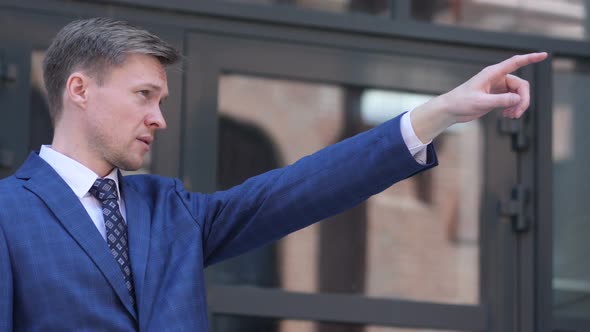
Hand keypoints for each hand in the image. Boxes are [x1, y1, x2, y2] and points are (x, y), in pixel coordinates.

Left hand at [411, 52, 547, 142]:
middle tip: (518, 114)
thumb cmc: (461, 102)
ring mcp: (497, 87)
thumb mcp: (481, 102)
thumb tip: (519, 99)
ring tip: (512, 116)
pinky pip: (512, 100)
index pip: (515, 62)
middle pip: (521, 85)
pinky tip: (508, 115)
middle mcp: (497, 78)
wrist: (450, 110)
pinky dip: (513, 108)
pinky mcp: (496, 97)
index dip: (530, 58)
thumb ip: (501, 100)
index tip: (544, 55)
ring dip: (519, 105)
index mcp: (492, 73)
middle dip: (523, 99)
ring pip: (518, 94)